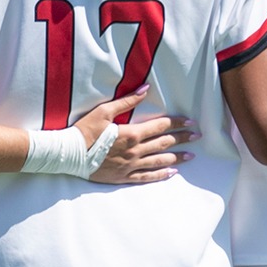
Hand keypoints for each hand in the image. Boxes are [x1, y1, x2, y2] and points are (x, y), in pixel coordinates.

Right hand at [73, 88, 198, 184]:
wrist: (69, 154)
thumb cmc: (84, 130)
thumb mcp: (104, 111)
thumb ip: (127, 101)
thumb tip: (145, 89)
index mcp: (132, 133)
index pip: (161, 126)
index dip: (177, 123)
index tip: (190, 122)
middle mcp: (135, 151)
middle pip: (165, 143)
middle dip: (183, 139)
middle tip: (197, 137)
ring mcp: (130, 166)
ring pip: (160, 161)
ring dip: (177, 158)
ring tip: (191, 156)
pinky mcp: (123, 177)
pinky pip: (147, 177)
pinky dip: (161, 175)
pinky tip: (172, 173)